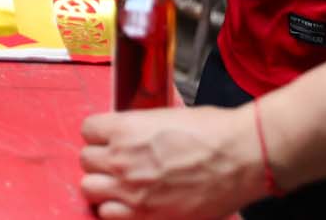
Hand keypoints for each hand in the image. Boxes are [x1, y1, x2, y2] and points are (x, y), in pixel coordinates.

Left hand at [79, 105, 266, 218]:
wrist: (240, 157)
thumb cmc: (212, 132)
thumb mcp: (165, 116)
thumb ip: (138, 128)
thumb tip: (129, 135)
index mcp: (124, 128)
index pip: (87, 130)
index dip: (100, 135)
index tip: (109, 139)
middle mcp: (121, 159)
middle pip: (86, 160)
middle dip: (100, 160)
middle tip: (118, 163)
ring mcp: (131, 190)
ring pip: (89, 189)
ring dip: (103, 186)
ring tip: (121, 185)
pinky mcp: (146, 215)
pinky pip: (108, 215)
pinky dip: (115, 210)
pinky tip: (131, 204)